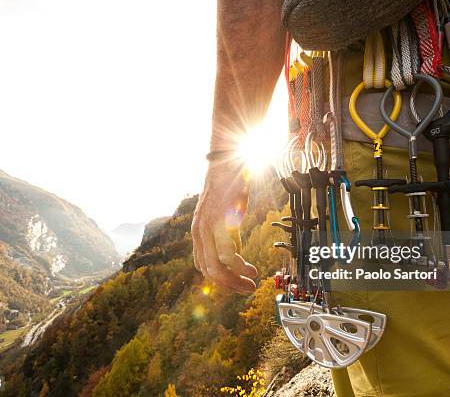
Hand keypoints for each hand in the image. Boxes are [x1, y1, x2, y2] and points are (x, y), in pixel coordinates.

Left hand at [192, 160, 257, 292]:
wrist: (228, 161)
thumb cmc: (231, 187)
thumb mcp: (228, 217)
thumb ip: (229, 236)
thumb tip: (237, 256)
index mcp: (199, 232)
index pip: (203, 265)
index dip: (221, 280)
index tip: (238, 284)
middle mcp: (199, 232)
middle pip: (209, 271)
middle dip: (229, 285)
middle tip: (248, 289)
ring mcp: (207, 228)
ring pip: (216, 267)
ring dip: (234, 280)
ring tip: (251, 283)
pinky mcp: (218, 221)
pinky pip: (226, 254)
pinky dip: (239, 267)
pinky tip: (250, 269)